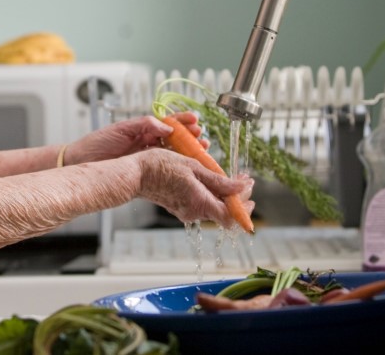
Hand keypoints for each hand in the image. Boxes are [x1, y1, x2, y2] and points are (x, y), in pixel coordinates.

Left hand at [64, 112, 205, 164]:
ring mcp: (147, 157)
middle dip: (191, 137)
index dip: (183, 121)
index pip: (168, 123)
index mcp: (143, 129)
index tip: (195, 121)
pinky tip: (187, 168)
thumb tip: (166, 126)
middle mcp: (147, 143)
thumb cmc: (96, 144)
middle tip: (202, 138)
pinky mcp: (144, 171)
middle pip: (175, 139)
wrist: (81, 163)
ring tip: (201, 151)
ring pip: (173, 154)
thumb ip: (144, 125)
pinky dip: (177, 167)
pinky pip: (164, 168)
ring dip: (188, 152)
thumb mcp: (121, 130)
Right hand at [135, 149, 254, 229]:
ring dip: (224, 194)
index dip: (244, 206)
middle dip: (237, 197)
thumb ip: (218, 181)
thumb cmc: (160, 166)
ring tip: (228, 176)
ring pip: (214, 207)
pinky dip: (211, 193)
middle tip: (243, 179)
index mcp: (200, 203)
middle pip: (224, 212)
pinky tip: (210, 179)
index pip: (231, 217)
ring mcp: (186, 211)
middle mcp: (194, 212)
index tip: (249, 187)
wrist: (135, 174)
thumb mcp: (193, 167)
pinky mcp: (180, 207)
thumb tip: (241, 188)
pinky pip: (202, 203)